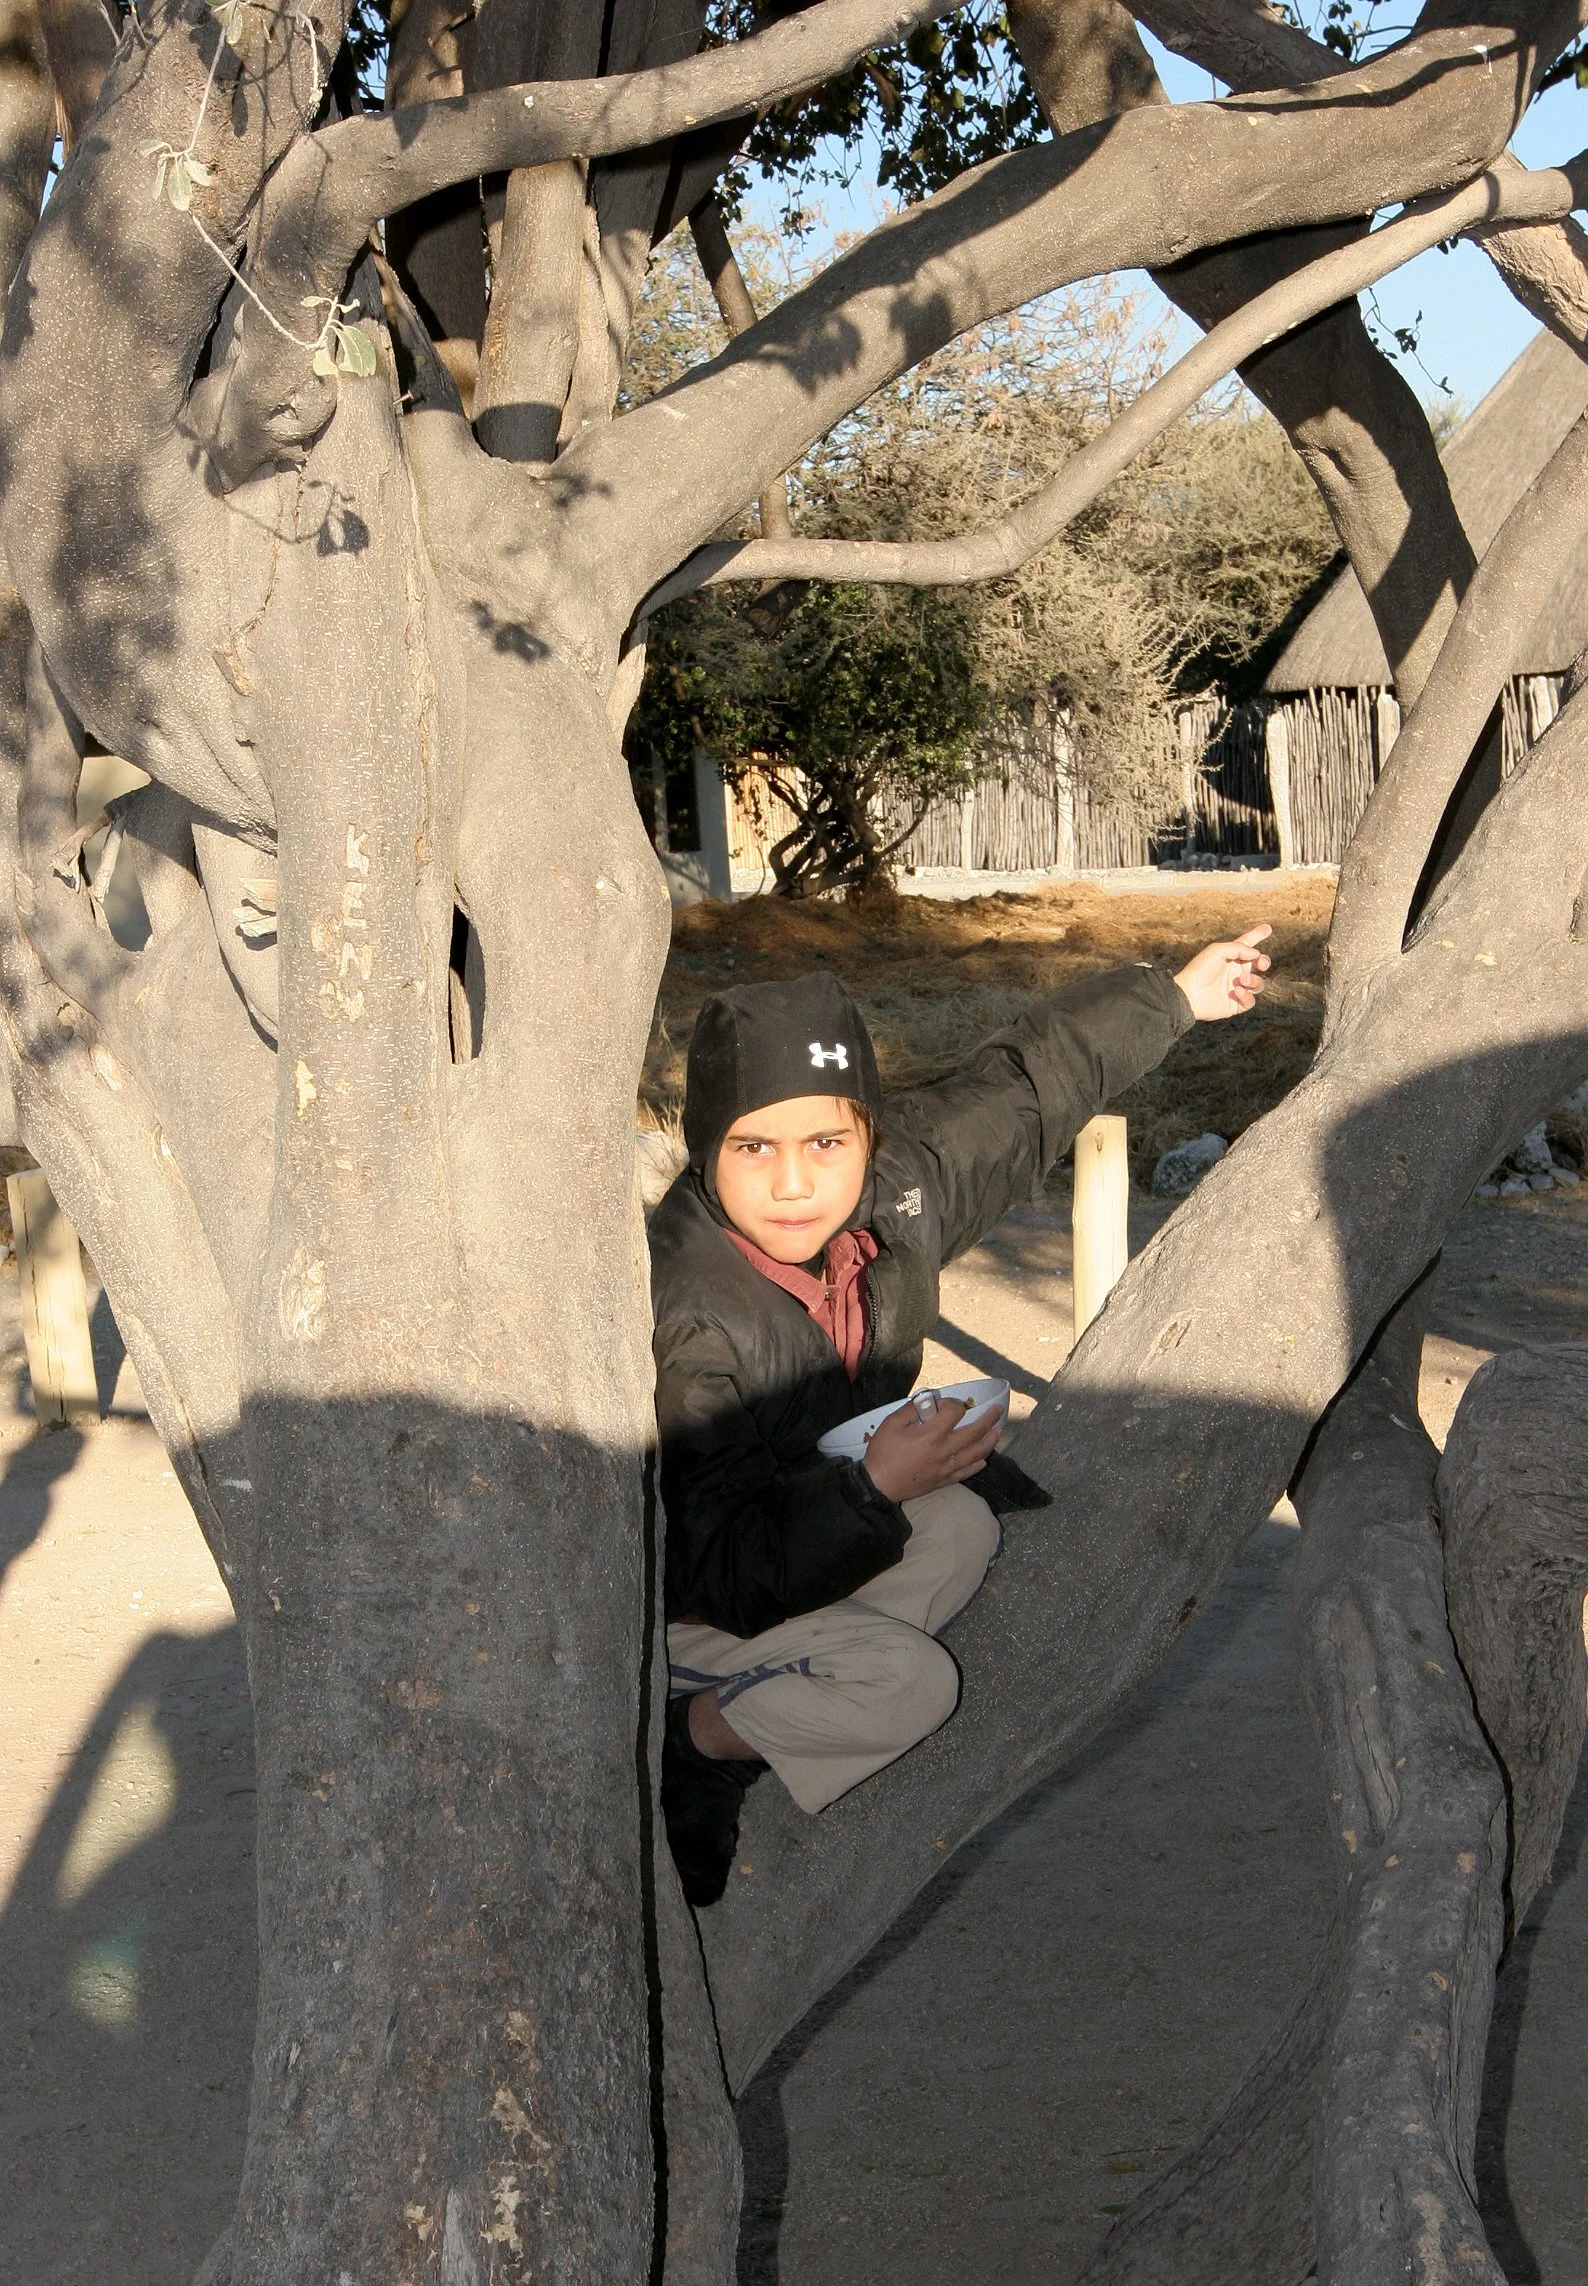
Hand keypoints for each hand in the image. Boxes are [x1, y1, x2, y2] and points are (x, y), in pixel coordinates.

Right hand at [861, 1392, 1004, 1503]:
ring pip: (976, 1453)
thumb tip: (927, 1402)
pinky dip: (977, 1465)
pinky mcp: (944, 1480)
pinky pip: (966, 1472)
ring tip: (998, 1431)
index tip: (944, 1404)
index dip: (953, 1403)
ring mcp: (947, 1467)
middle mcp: (945, 1450)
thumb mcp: (891, 1423)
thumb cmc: (883, 1453)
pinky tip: (984, 1460)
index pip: (955, 1412)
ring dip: (990, 1441)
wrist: (878, 1486)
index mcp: (932, 1433)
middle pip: (974, 1432)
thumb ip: (911, 1409)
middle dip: (989, 1418)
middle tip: (999, 1409)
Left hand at [1173, 925, 1271, 1020]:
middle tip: (1260, 963)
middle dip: (1264, 961)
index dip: (1257, 935)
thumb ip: (1239, 948)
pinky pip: (1251, 1000)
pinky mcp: (1236, 1004)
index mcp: (1231, 957)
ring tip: (1241, 980)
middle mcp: (1236, 971)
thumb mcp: (1218, 950)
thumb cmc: (1200, 969)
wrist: (1190, 994)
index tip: (1268, 928)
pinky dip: (1247, 995)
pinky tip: (1236, 991)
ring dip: (1253, 980)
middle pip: (1259, 964)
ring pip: (1258, 983)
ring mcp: (1237, 987)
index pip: (1247, 944)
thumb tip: (1256, 954)